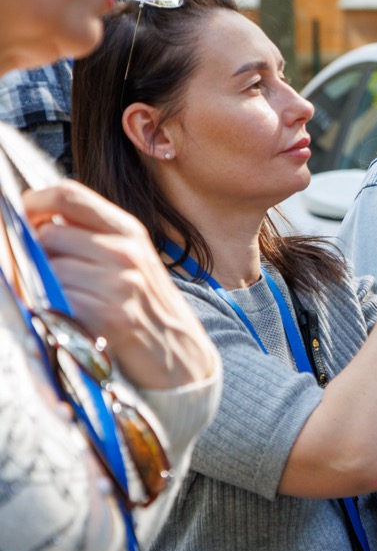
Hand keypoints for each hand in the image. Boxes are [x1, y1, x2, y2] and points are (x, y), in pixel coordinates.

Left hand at [23, 180, 215, 390]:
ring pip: (48, 268)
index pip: (69, 195)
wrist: (180, 355)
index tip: (23, 217)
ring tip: (63, 298)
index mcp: (129, 231)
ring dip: (44, 285)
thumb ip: (93, 235)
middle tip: (45, 272)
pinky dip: (53, 309)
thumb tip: (39, 220)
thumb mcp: (131, 259)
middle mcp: (125, 252)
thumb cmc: (147, 307)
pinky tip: (70, 316)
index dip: (34, 202)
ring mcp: (119, 283)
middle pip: (49, 233)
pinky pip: (57, 300)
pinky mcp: (109, 316)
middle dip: (34, 253)